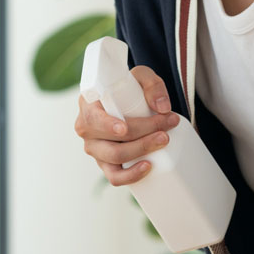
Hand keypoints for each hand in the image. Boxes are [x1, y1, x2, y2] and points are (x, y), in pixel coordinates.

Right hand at [75, 65, 179, 185]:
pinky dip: (131, 175)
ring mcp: (95, 148)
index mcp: (88, 105)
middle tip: (166, 128)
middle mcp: (87, 129)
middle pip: (111, 140)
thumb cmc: (131, 88)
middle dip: (141, 136)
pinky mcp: (106, 163)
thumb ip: (153, 85)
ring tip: (163, 140)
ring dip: (141, 151)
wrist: (130, 102)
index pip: (92, 118)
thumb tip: (162, 108)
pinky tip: (147, 167)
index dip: (107, 126)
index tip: (125, 129)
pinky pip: (114, 177)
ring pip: (114, 157)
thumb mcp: (142, 77)